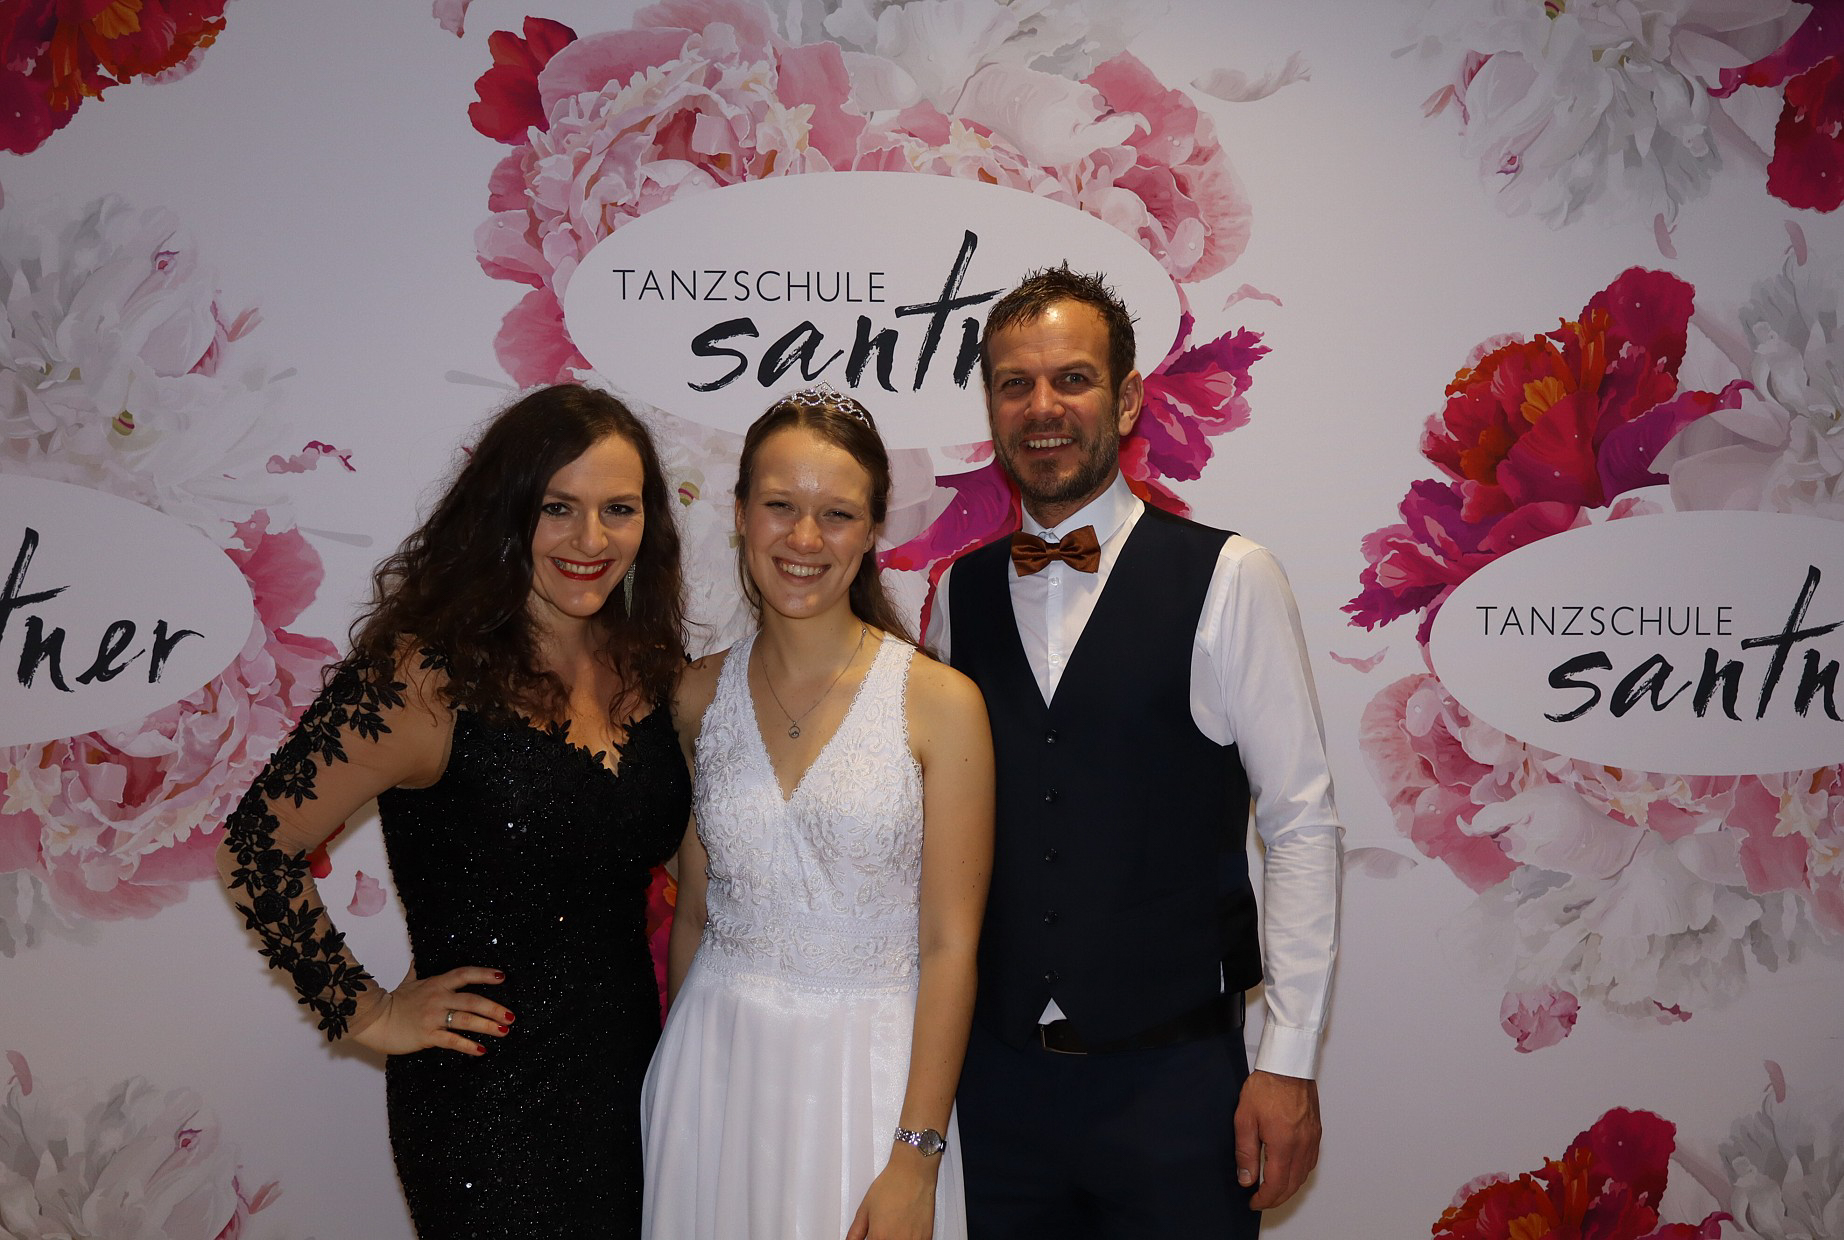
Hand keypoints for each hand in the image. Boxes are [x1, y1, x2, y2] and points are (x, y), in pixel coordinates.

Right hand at [351, 965, 511, 1056]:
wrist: (374, 1021)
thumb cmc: (394, 1002)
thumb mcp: (409, 981)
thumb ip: (417, 969)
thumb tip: (416, 956)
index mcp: (437, 983)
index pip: (464, 974)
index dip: (484, 974)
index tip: (502, 977)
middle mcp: (438, 998)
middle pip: (472, 1000)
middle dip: (494, 1008)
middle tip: (511, 1015)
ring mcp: (433, 1017)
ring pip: (466, 1020)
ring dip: (487, 1026)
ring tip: (504, 1031)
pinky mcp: (427, 1036)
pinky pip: (452, 1041)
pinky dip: (468, 1046)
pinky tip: (481, 1050)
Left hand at [844, 1145, 937, 1239]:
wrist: (913, 1172)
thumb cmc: (891, 1185)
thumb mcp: (864, 1208)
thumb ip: (855, 1232)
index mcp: (880, 1237)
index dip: (872, 1239)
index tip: (872, 1236)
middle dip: (882, 1238)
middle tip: (883, 1230)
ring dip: (895, 1238)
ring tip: (895, 1227)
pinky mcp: (926, 1237)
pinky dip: (909, 1239)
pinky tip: (905, 1229)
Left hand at [1232, 1069, 1321, 1209]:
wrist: (1287, 1065)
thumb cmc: (1266, 1086)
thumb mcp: (1244, 1119)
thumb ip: (1245, 1152)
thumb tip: (1246, 1179)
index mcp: (1284, 1144)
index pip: (1276, 1185)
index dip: (1264, 1199)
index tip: (1253, 1201)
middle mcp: (1302, 1145)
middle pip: (1292, 1185)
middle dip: (1276, 1198)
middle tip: (1260, 1200)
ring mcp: (1312, 1139)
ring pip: (1303, 1175)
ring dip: (1288, 1187)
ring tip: (1272, 1189)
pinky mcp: (1316, 1132)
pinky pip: (1310, 1162)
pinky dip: (1299, 1173)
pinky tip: (1289, 1171)